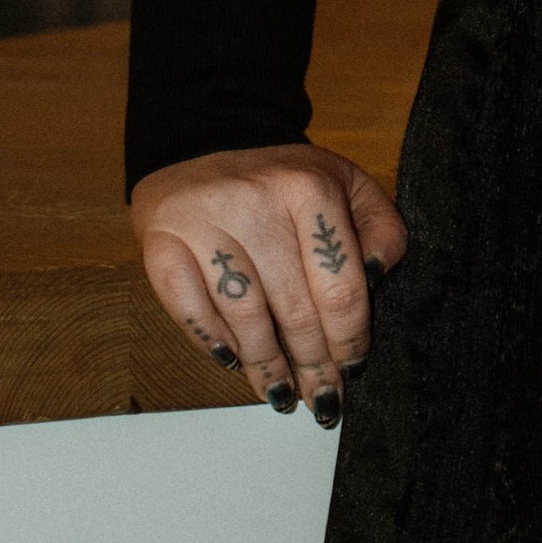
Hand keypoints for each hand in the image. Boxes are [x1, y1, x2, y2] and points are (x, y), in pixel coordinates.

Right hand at [130, 144, 405, 424]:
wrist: (206, 145)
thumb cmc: (285, 182)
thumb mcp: (347, 185)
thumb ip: (380, 228)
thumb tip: (378, 278)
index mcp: (310, 186)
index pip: (340, 284)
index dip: (351, 338)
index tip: (355, 367)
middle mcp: (256, 202)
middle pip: (294, 309)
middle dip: (314, 365)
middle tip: (324, 398)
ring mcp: (204, 222)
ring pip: (244, 317)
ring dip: (266, 367)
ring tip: (283, 395)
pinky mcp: (161, 242)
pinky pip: (188, 309)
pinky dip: (211, 341)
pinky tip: (231, 362)